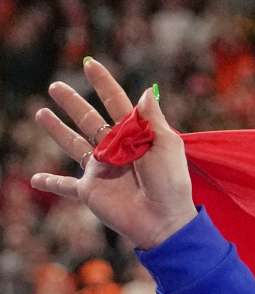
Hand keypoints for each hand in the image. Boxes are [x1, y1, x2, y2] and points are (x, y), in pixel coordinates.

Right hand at [30, 59, 196, 248]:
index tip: (90, 64)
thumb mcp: (166, 145)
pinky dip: (50, 183)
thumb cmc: (170, 181)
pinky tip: (35, 179)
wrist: (163, 218)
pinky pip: (65, 186)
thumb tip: (146, 91)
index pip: (116, 103)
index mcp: (135, 135)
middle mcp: (115, 149)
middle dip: (73, 103)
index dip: (103, 84)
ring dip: (57, 130)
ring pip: (73, 145)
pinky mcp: (90, 190)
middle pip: (89, 120)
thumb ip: (152, 118)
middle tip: (55, 86)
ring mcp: (101, 170)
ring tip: (41, 113)